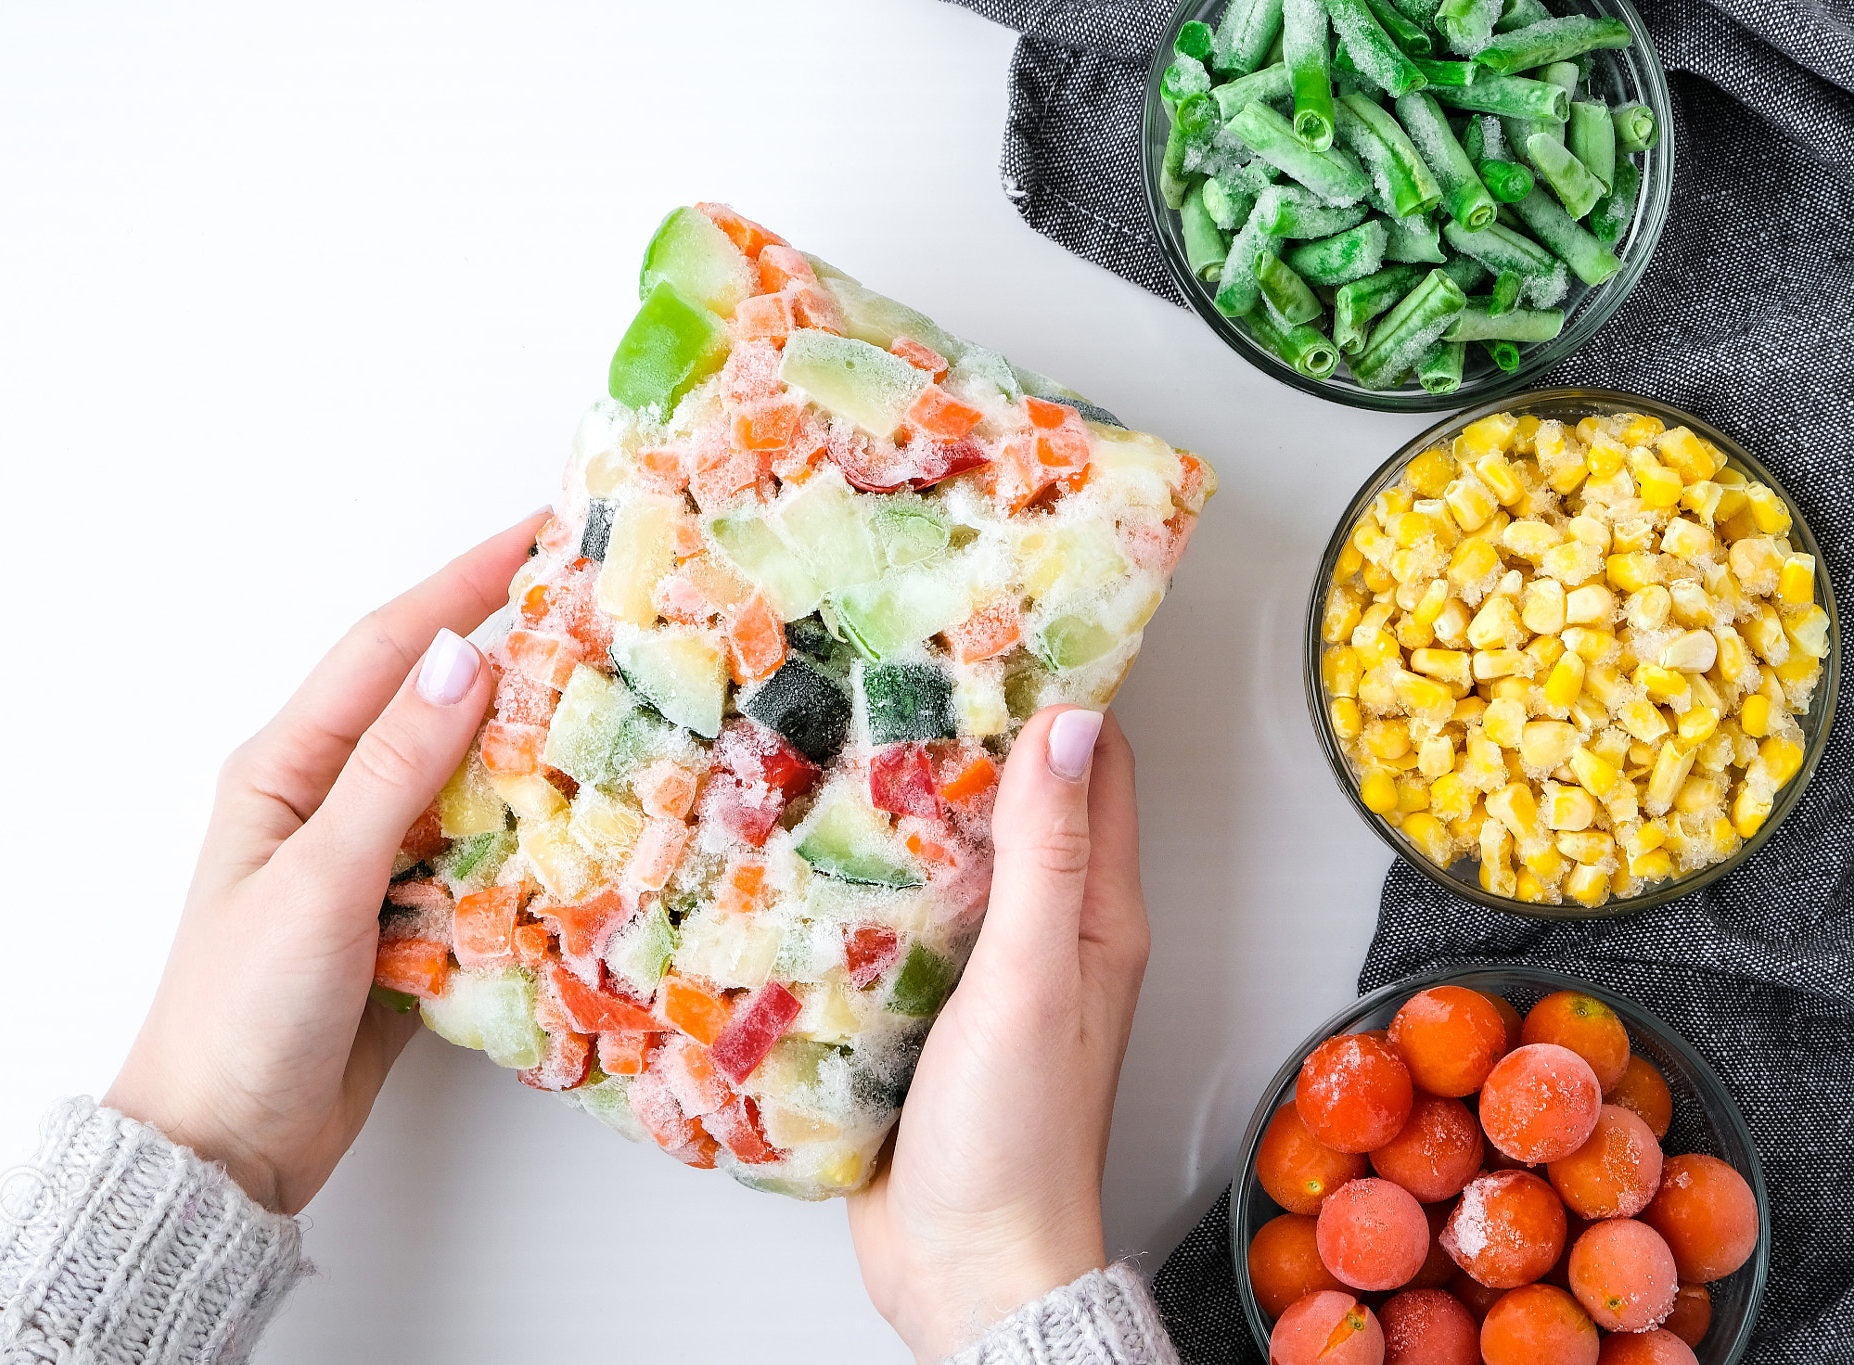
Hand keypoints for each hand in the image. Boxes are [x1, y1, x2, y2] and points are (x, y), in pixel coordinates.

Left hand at [103, 513, 544, 1213]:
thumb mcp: (319, 881)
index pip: (388, 648)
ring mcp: (369, 858)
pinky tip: (584, 818)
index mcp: (286, 767)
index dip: (465, 583)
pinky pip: (477, 850)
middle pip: (432, 699)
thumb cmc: (244, 1010)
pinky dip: (528, 827)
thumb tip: (461, 656)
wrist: (224, 1147)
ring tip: (615, 699)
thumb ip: (392, 771)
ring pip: (464, 774)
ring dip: (530, 737)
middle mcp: (329, 798)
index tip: (543, 534)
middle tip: (602, 608)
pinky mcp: (405, 916)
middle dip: (511, 646)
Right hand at [847, 706, 1149, 1361]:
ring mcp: (985, 974)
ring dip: (909, 805)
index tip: (1005, 626)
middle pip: (1016, 806)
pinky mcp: (924, 1012)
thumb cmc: (1015, 1140)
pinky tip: (813, 847)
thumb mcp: (1034, 979)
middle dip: (968, 737)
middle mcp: (1048, 936)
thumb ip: (1048, 858)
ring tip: (842, 732)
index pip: (1095, 773)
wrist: (964, 1268)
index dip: (1061, 694)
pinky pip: (900, 921)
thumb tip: (1068, 726)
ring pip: (951, 860)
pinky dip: (869, 877)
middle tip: (899, 665)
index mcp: (1098, 917)